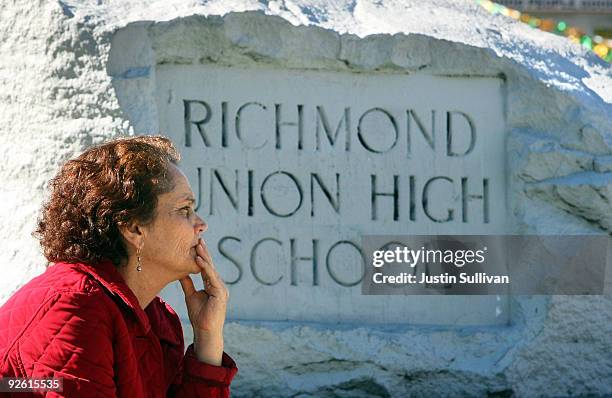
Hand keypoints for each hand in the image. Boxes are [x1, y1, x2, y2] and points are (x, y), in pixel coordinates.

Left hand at [179, 238, 228, 364]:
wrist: (205, 330)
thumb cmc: (199, 316)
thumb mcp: (191, 295)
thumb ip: (188, 284)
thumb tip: (181, 272)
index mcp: (213, 285)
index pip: (206, 268)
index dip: (201, 256)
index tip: (196, 244)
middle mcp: (219, 285)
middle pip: (210, 266)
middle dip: (204, 252)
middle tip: (198, 238)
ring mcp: (221, 288)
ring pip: (211, 269)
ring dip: (204, 257)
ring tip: (198, 246)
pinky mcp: (221, 293)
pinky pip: (211, 277)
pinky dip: (205, 268)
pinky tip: (198, 259)